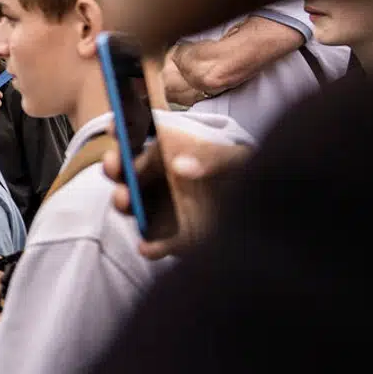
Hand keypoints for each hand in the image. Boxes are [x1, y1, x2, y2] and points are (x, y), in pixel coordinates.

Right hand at [102, 123, 250, 260]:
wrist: (259, 207)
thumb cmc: (243, 174)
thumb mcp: (235, 158)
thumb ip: (212, 157)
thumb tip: (182, 166)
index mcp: (170, 151)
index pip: (139, 137)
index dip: (121, 129)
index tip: (115, 126)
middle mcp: (158, 178)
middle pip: (126, 170)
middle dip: (114, 167)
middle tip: (113, 164)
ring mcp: (161, 208)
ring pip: (133, 205)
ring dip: (124, 202)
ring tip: (125, 199)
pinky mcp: (172, 237)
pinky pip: (156, 242)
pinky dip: (151, 246)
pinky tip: (148, 247)